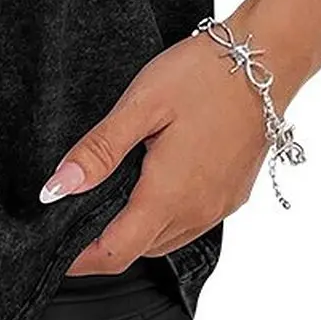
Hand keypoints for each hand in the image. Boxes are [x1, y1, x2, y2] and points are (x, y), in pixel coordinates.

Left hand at [42, 6, 318, 274]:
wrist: (266, 60)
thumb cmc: (202, 76)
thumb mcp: (140, 106)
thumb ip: (98, 151)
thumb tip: (56, 190)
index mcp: (169, 195)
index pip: (116, 253)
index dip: (80, 260)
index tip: (54, 250)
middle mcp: (198, 211)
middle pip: (139, 250)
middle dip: (103, 244)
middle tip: (71, 217)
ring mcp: (221, 205)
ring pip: (166, 239)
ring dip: (134, 232)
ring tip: (105, 203)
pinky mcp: (234, 194)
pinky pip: (191, 223)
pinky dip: (163, 219)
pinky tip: (150, 187)